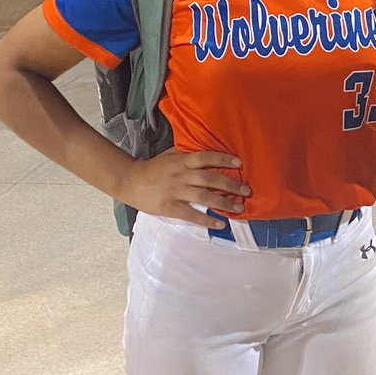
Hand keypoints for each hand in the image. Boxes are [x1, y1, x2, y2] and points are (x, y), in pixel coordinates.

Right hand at [122, 148, 249, 227]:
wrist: (129, 181)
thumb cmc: (153, 168)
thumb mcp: (170, 155)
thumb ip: (187, 153)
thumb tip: (208, 151)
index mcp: (181, 161)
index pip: (205, 157)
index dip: (223, 159)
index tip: (239, 162)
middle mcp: (180, 175)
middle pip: (209, 178)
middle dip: (230, 184)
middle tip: (246, 190)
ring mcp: (175, 191)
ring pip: (203, 197)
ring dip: (223, 203)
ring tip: (238, 208)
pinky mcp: (169, 207)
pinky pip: (191, 214)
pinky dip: (206, 220)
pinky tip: (220, 223)